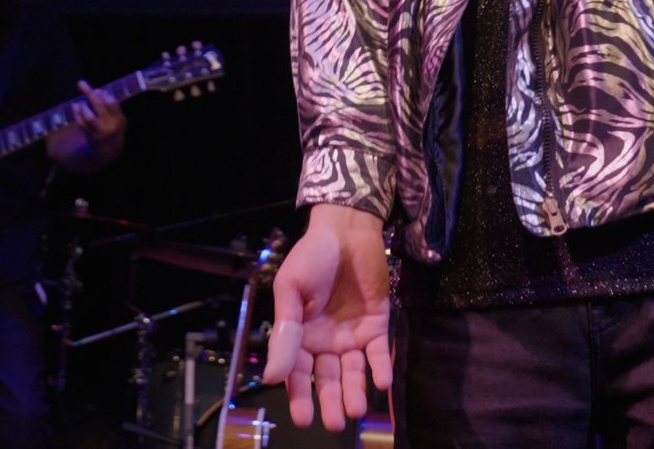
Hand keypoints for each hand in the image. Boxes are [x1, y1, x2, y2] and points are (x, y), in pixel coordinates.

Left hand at [72, 80, 124, 149]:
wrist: (110, 150)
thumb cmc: (114, 128)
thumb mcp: (119, 118)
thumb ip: (111, 106)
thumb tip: (98, 91)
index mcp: (119, 119)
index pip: (112, 103)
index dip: (103, 94)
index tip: (98, 90)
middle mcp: (109, 125)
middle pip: (99, 106)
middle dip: (90, 93)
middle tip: (81, 83)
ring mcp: (99, 131)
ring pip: (89, 117)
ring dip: (83, 106)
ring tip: (81, 103)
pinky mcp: (89, 136)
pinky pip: (81, 123)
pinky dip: (76, 113)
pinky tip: (75, 107)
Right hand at [261, 204, 392, 431]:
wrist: (346, 229)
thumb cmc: (312, 256)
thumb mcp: (291, 291)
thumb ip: (285, 333)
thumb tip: (272, 376)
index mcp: (299, 335)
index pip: (298, 373)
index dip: (300, 396)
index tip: (303, 420)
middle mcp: (325, 341)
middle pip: (327, 378)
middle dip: (331, 401)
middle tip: (335, 424)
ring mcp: (352, 334)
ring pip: (353, 371)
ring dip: (355, 391)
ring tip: (356, 411)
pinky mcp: (376, 325)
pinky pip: (378, 352)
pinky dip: (380, 367)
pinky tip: (381, 381)